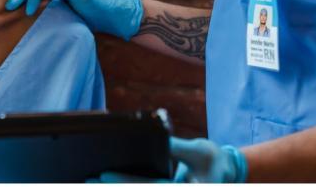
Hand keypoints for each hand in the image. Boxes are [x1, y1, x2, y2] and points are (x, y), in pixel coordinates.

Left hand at [96, 138, 246, 182]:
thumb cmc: (213, 160)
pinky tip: (107, 181)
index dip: (126, 182)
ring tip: (90, 182)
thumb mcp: (198, 150)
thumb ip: (176, 147)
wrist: (227, 175)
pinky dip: (129, 184)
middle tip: (89, 179)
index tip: (103, 175)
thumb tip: (154, 134)